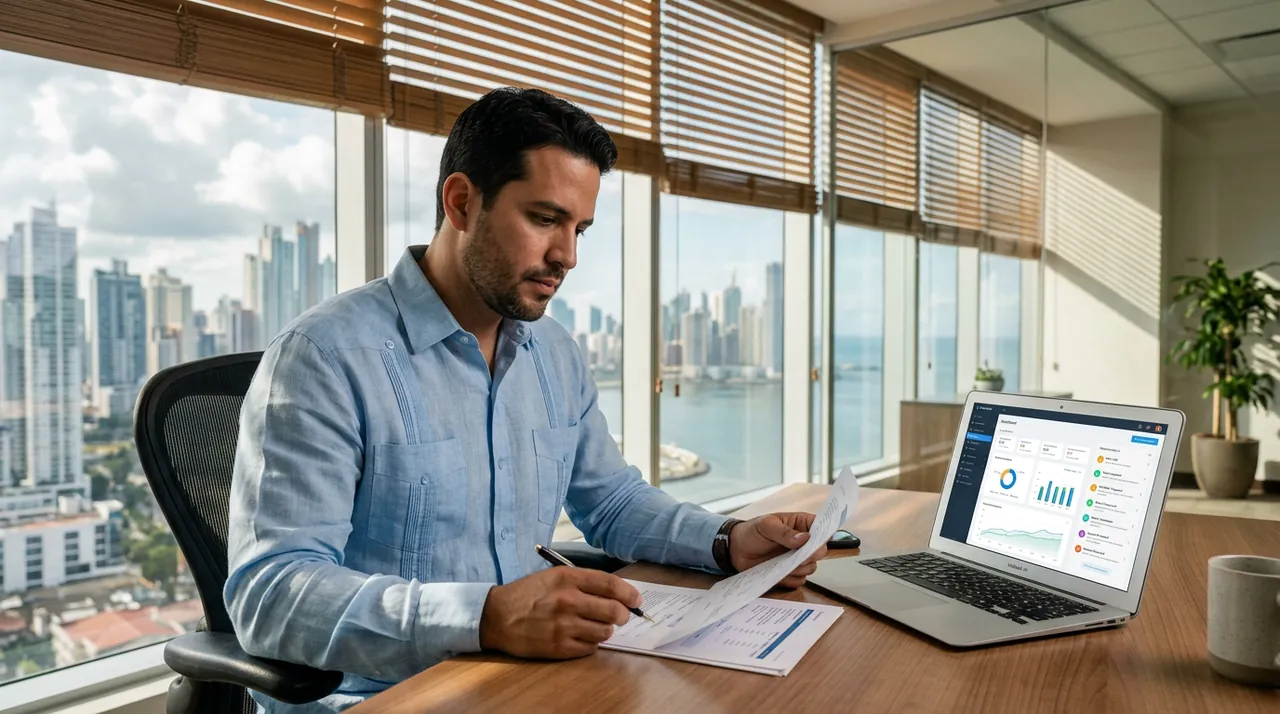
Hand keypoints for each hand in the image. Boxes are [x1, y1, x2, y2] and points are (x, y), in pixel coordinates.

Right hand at [478, 567, 639, 658]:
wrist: (497, 616)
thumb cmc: (527, 594)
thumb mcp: (553, 576)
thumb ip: (584, 583)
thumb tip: (616, 594)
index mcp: (567, 578)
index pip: (611, 585)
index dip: (629, 593)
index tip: (636, 600)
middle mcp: (568, 601)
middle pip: (614, 611)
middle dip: (622, 615)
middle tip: (620, 616)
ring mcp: (564, 625)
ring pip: (605, 632)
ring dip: (605, 630)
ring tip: (595, 626)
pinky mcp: (559, 646)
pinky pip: (590, 648)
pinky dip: (591, 643)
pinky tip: (581, 636)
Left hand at [728, 512, 827, 588]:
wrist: (736, 549)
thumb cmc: (751, 532)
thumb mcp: (766, 526)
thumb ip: (784, 532)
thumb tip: (804, 538)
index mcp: (800, 524)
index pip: (822, 528)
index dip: (824, 534)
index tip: (817, 541)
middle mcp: (802, 543)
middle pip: (820, 551)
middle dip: (812, 555)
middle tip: (799, 556)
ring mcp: (796, 559)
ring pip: (811, 567)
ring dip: (800, 568)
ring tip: (783, 563)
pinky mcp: (789, 573)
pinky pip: (799, 580)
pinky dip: (791, 579)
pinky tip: (779, 572)